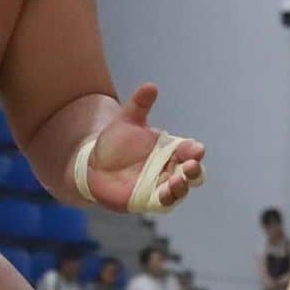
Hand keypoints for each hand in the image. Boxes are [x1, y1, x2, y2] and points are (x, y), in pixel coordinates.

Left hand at [84, 84, 203, 210]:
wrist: (93, 164)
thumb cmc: (115, 142)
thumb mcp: (126, 120)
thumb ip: (139, 105)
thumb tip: (150, 86)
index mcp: (170, 149)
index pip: (189, 150)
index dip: (194, 151)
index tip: (196, 149)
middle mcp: (170, 168)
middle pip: (192, 172)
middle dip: (194, 170)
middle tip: (191, 165)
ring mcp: (161, 186)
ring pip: (180, 190)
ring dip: (182, 186)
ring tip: (178, 180)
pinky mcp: (149, 200)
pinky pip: (163, 203)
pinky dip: (167, 199)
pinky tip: (165, 192)